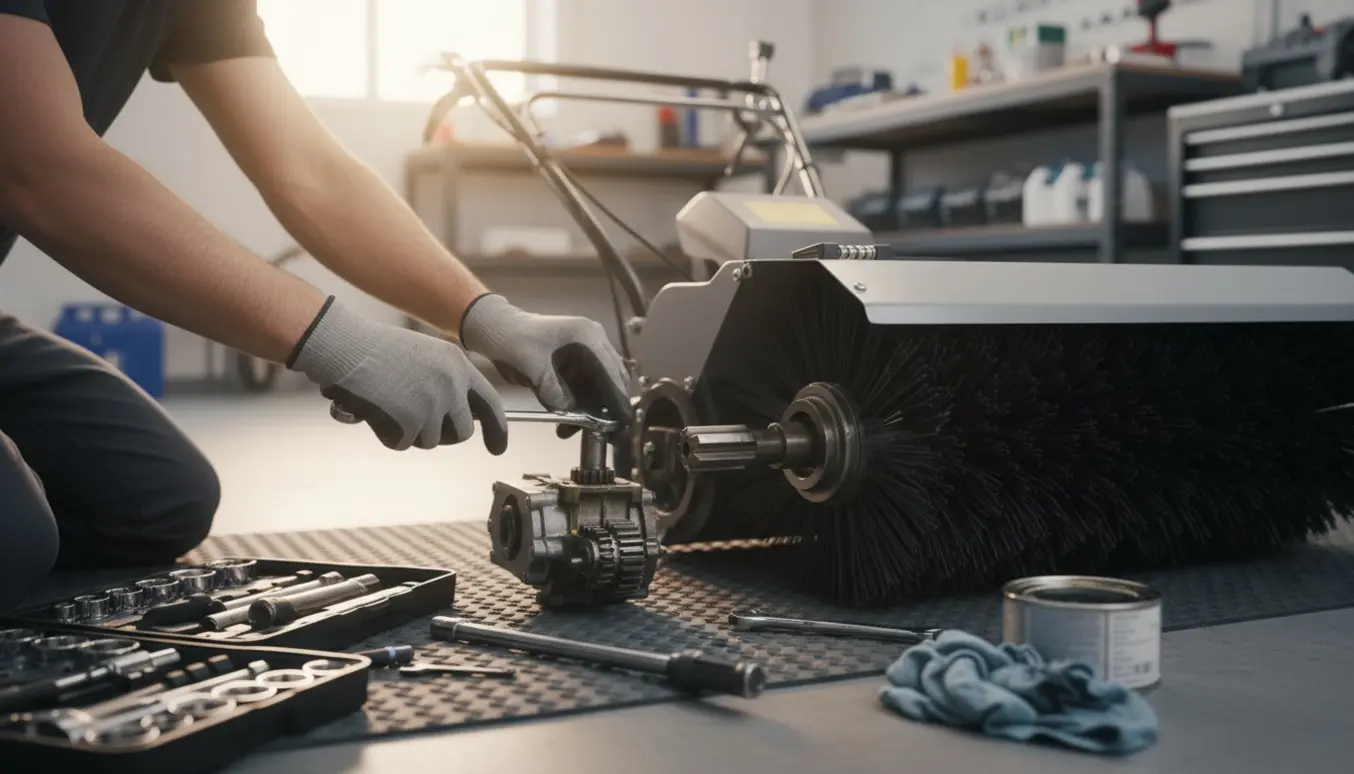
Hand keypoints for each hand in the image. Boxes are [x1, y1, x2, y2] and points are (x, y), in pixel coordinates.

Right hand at [289, 297, 507, 452]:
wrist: (345, 346)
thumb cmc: (374, 349)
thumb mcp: (424, 356)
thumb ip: (446, 382)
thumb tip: (456, 417)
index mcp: (458, 365)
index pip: (490, 403)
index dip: (497, 429)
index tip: (498, 447)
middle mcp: (453, 385)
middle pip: (462, 432)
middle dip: (443, 435)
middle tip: (416, 424)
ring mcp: (434, 404)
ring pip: (430, 441)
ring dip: (409, 432)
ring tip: (388, 405)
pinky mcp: (413, 421)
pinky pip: (403, 443)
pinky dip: (387, 434)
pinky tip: (376, 411)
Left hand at [459, 294, 631, 431]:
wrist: (499, 331)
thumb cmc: (514, 342)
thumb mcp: (534, 370)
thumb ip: (555, 394)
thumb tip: (574, 417)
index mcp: (587, 336)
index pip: (611, 372)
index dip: (618, 400)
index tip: (623, 423)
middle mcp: (594, 342)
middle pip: (613, 379)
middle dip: (611, 407)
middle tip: (609, 434)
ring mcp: (588, 352)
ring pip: (602, 387)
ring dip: (595, 410)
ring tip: (577, 430)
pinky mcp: (579, 363)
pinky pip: (588, 388)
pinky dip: (583, 406)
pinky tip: (571, 422)